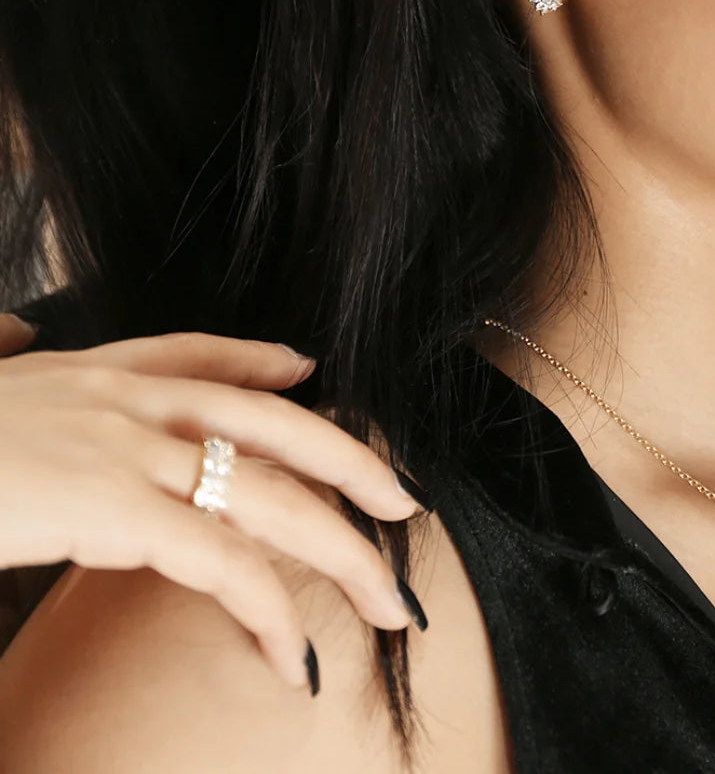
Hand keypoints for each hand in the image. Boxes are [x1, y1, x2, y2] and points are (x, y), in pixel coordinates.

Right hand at [0, 322, 428, 691]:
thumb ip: (6, 358)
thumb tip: (13, 328)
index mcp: (92, 369)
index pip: (201, 354)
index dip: (264, 361)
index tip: (313, 372)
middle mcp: (122, 396)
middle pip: (272, 422)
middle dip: (350, 464)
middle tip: (406, 501)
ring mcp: (122, 445)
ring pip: (269, 494)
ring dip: (341, 552)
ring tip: (389, 600)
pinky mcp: (109, 507)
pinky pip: (221, 559)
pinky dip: (268, 608)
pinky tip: (292, 655)